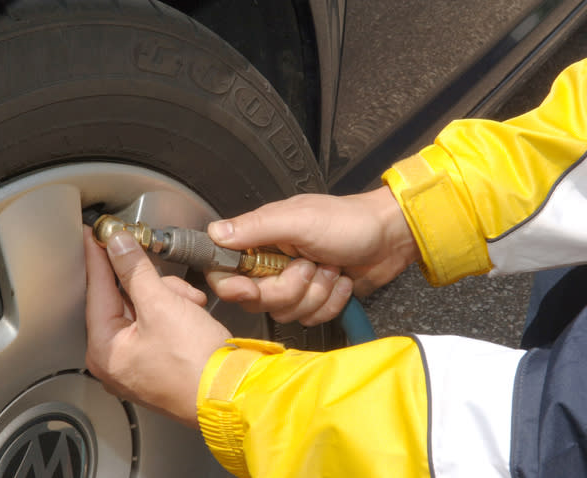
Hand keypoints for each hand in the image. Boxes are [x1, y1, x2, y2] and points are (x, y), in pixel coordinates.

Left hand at [83, 227, 231, 427]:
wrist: (234, 393)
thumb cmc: (196, 366)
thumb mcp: (162, 306)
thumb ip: (135, 270)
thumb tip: (118, 246)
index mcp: (105, 351)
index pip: (96, 290)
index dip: (99, 257)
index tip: (96, 235)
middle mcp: (116, 362)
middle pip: (122, 300)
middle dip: (152, 284)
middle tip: (166, 278)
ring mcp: (138, 364)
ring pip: (146, 309)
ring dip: (169, 298)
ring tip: (190, 304)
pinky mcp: (161, 363)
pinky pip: (160, 325)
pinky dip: (177, 313)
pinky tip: (193, 314)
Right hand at [206, 186, 418, 325]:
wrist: (390, 237)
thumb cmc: (348, 221)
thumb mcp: (299, 220)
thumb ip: (256, 228)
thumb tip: (215, 233)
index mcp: (260, 241)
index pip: (226, 273)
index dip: (235, 287)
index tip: (252, 287)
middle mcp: (272, 265)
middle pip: (257, 301)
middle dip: (289, 289)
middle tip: (309, 265)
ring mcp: (294, 285)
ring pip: (286, 313)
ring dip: (315, 293)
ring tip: (330, 267)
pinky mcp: (315, 300)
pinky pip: (311, 319)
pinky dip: (331, 302)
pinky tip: (340, 280)